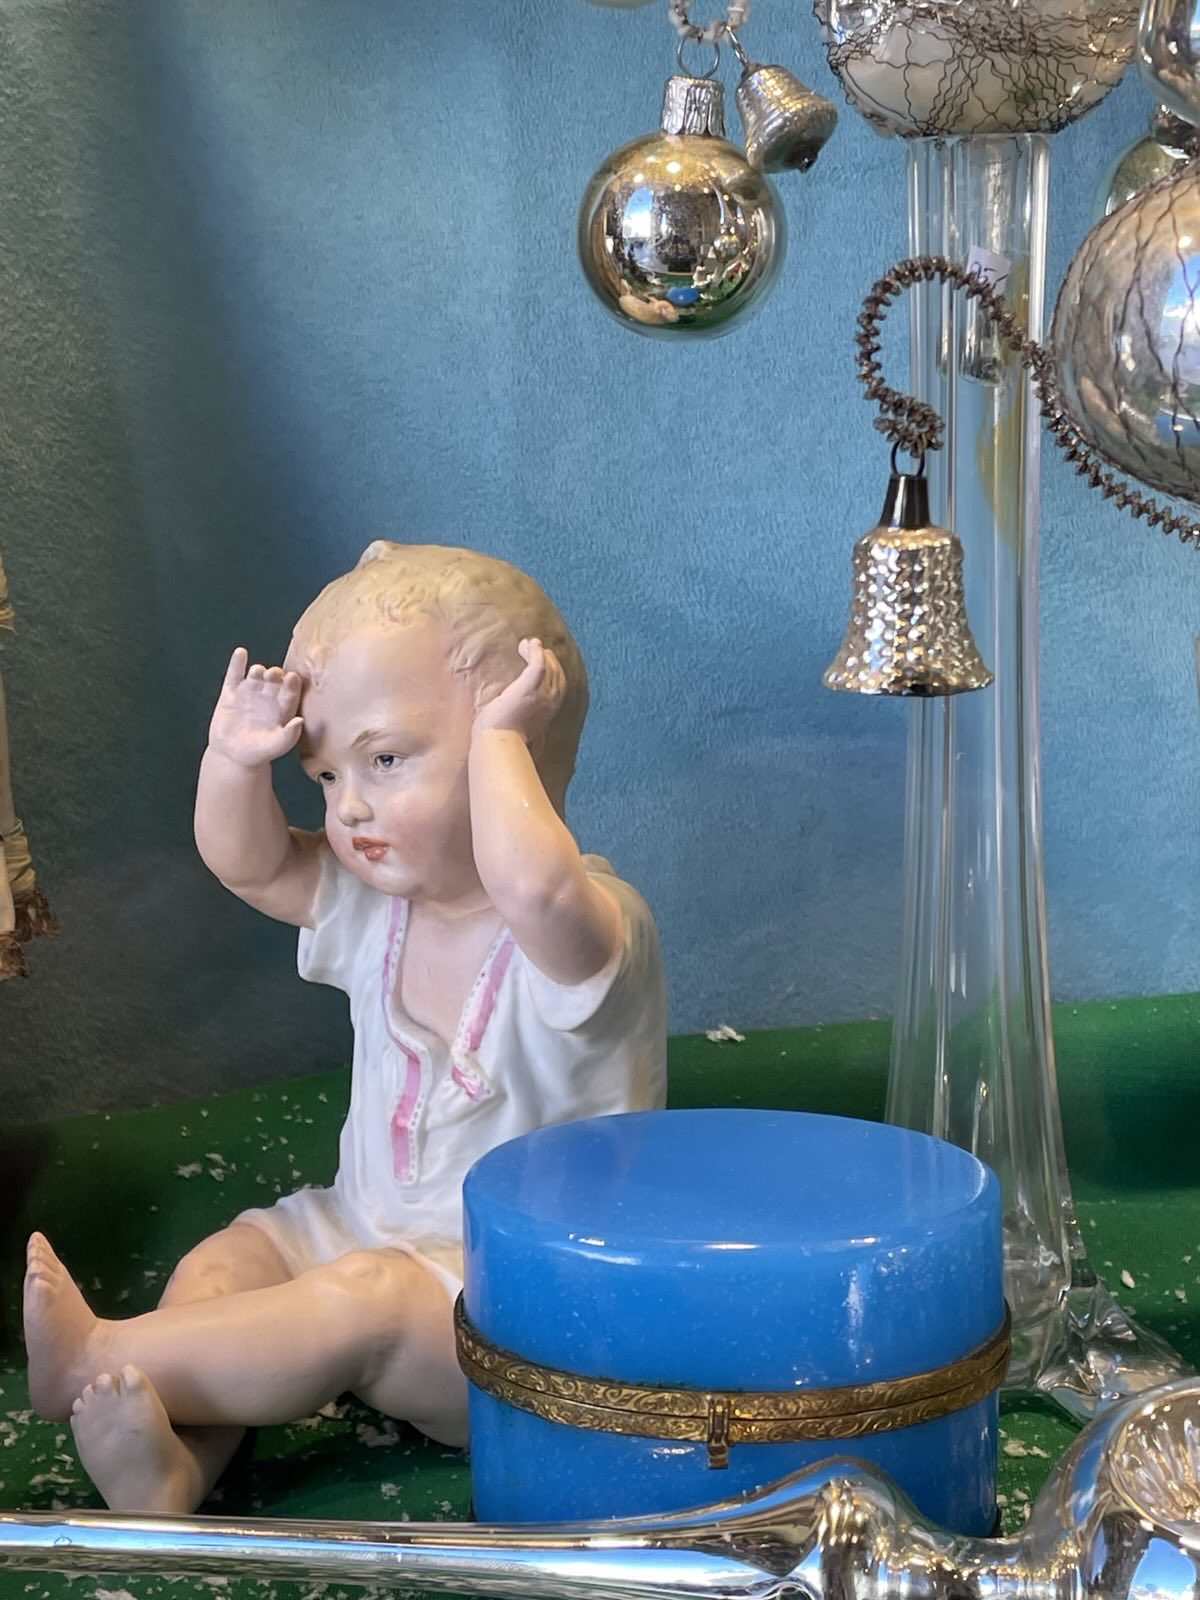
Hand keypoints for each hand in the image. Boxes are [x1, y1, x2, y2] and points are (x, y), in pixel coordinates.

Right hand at [207, 648, 303, 768]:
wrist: (233, 756)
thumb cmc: (259, 752)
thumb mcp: (276, 746)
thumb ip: (289, 735)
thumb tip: (300, 721)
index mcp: (282, 708)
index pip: (290, 693)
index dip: (291, 685)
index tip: (292, 678)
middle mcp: (268, 697)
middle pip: (274, 682)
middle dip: (275, 676)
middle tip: (274, 674)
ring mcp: (250, 693)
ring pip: (256, 677)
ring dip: (258, 671)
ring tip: (258, 671)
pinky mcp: (231, 693)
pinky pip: (234, 675)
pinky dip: (237, 663)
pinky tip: (240, 653)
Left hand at [474, 639, 565, 745]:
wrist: (501, 745)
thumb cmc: (505, 743)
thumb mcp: (523, 733)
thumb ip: (528, 727)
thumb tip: (529, 737)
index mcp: (549, 713)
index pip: (558, 687)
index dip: (554, 672)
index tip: (543, 663)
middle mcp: (550, 701)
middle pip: (557, 673)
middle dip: (549, 659)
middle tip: (538, 648)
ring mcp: (542, 693)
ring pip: (548, 665)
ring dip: (539, 651)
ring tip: (529, 643)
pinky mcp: (529, 686)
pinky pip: (538, 661)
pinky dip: (535, 650)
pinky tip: (528, 643)